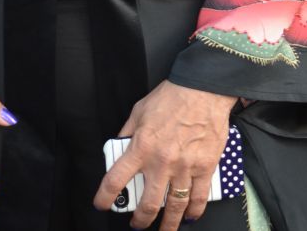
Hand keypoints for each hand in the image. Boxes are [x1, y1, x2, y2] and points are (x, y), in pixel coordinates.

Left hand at [93, 80, 237, 229]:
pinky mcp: (204, 167)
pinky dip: (193, 211)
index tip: (102, 204)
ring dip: (167, 224)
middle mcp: (161, 162)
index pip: (116, 179)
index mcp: (141, 147)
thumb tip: (119, 147)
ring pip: (174, 207)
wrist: (202, 89)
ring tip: (164, 230)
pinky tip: (189, 216)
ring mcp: (184, 167)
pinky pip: (198, 198)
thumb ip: (127, 132)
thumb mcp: (139, 111)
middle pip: (147, 204)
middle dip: (140, 220)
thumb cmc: (172, 97)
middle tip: (137, 223)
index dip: (105, 197)